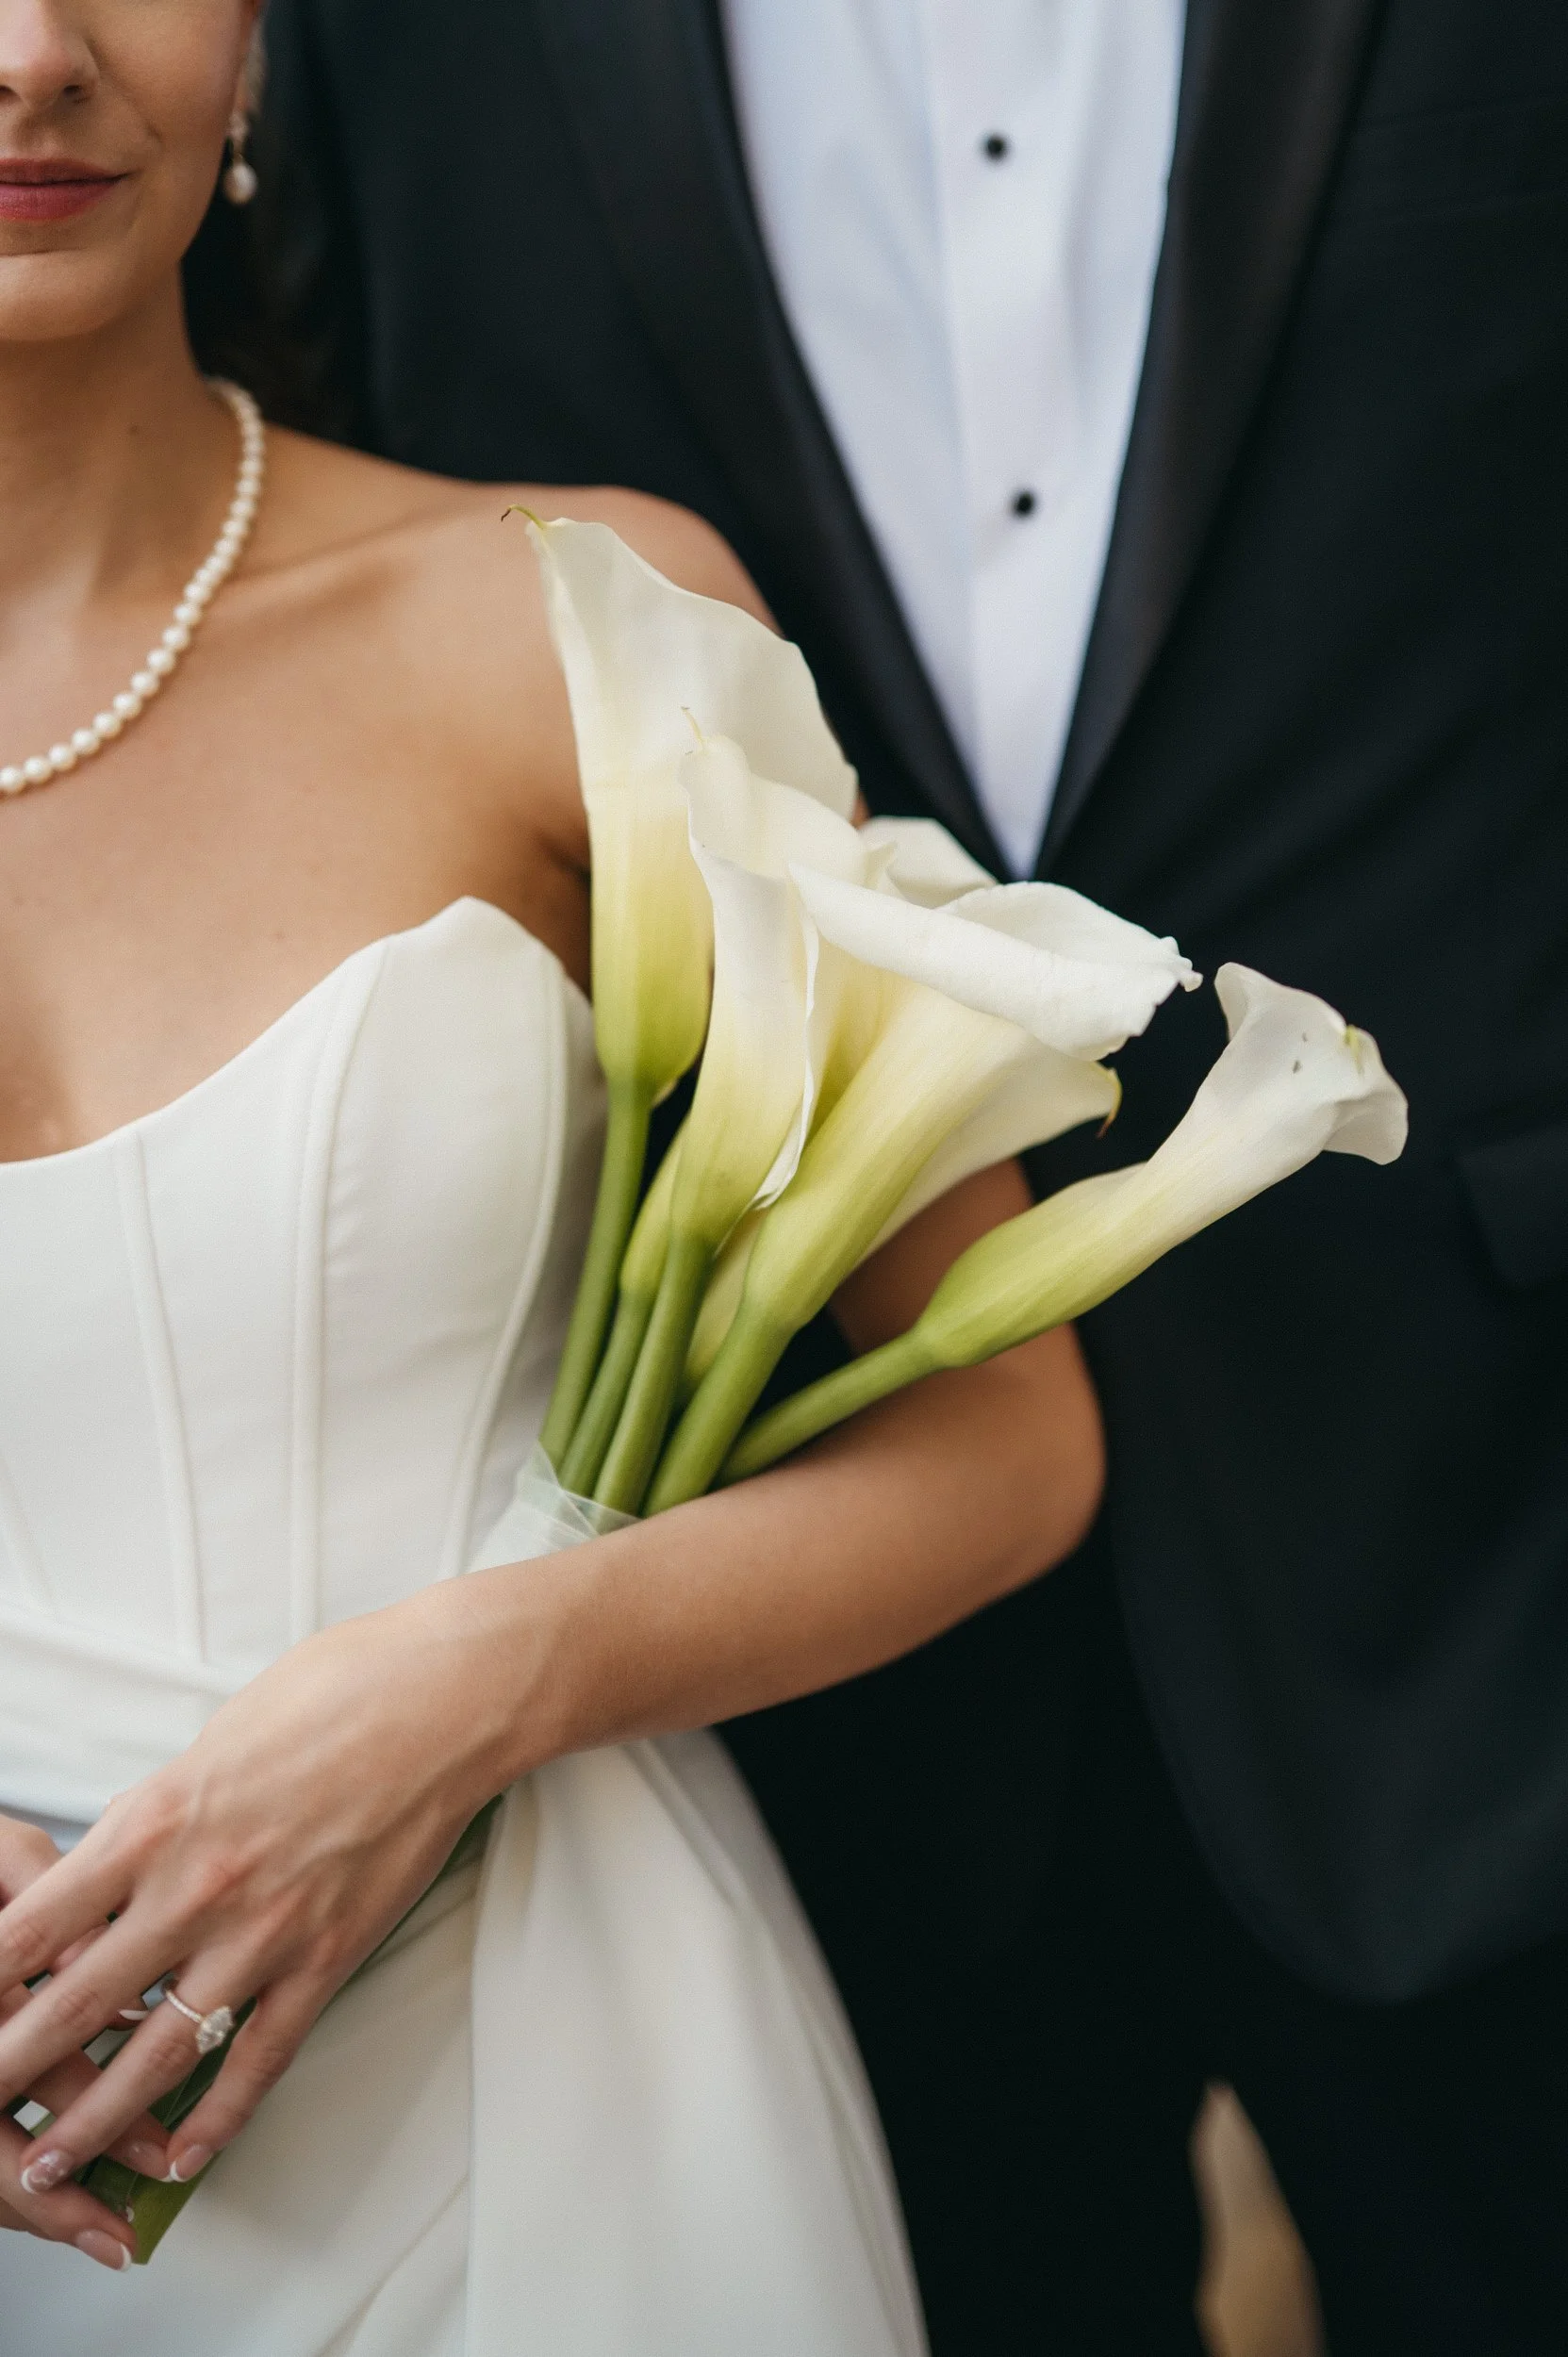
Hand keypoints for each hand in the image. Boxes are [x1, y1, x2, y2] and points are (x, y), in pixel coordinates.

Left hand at [0, 1582, 514, 2200]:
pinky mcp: (329, 1956)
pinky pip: (260, 2056)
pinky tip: (180, 2154)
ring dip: (93, 2119)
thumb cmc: (335, 1694)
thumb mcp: (213, 1740)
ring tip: (46, 2163)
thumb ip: (159, 1815)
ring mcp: (266, 1931)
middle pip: (78, 2000)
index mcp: (157, 1819)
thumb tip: (115, 1864)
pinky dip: (217, 2116)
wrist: (444, 1701)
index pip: (37, 1920)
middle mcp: (199, 1885)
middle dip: (11, 2066)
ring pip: (159, 2051)